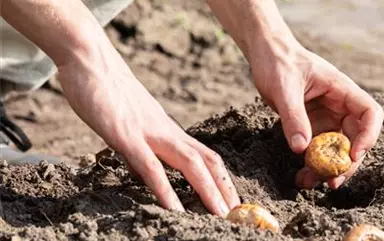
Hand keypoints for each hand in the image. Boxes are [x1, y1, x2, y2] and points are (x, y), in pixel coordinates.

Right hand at [56, 45, 239, 216]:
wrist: (90, 58)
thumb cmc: (107, 89)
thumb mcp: (129, 122)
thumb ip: (139, 146)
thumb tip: (144, 169)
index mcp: (167, 129)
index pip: (204, 155)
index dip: (221, 179)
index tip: (231, 199)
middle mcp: (165, 131)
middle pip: (206, 162)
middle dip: (224, 189)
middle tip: (237, 214)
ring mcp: (148, 133)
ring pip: (189, 164)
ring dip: (208, 191)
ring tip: (221, 215)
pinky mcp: (126, 136)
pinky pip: (150, 167)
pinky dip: (165, 190)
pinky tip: (175, 209)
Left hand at [249, 40, 383, 188]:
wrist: (266, 55)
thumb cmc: (278, 62)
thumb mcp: (284, 88)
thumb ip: (293, 117)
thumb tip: (301, 148)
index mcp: (341, 90)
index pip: (369, 113)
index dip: (368, 136)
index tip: (353, 155)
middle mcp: (339, 105)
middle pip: (356, 138)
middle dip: (346, 162)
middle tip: (332, 181)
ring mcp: (327, 117)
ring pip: (336, 148)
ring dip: (327, 168)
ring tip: (309, 182)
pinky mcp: (312, 126)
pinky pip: (318, 149)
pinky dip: (312, 165)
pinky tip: (301, 177)